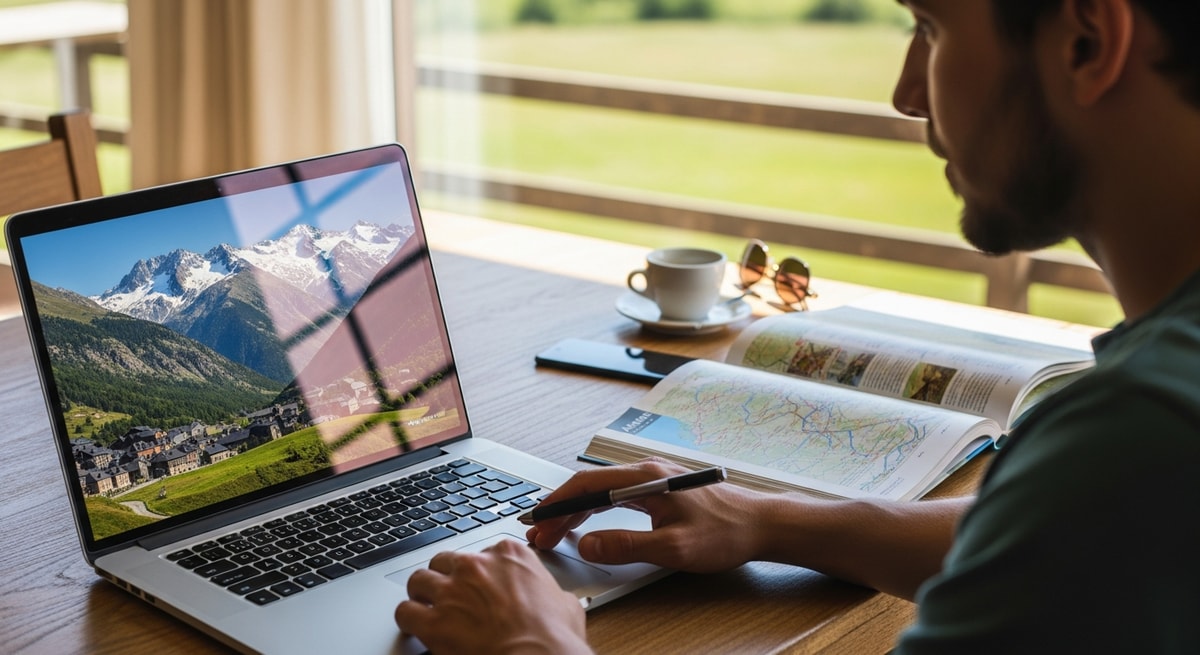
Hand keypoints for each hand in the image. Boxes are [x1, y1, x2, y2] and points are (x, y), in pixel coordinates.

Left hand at [394, 539, 590, 654]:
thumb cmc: (553, 638)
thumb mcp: (564, 603)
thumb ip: (548, 591)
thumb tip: (553, 599)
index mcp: (509, 555)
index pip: (482, 552)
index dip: (478, 572)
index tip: (479, 585)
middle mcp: (476, 566)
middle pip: (446, 561)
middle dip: (446, 578)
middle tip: (450, 596)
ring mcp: (452, 592)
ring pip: (419, 580)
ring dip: (422, 595)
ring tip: (426, 608)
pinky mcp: (433, 622)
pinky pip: (405, 612)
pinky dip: (408, 620)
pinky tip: (415, 628)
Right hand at [527, 457, 766, 572]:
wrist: (761, 525)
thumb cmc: (725, 532)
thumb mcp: (673, 547)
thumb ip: (627, 545)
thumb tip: (588, 544)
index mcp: (646, 478)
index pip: (587, 485)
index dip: (558, 505)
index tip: (538, 523)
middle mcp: (646, 472)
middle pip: (590, 488)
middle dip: (560, 511)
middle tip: (538, 535)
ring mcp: (653, 480)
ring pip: (601, 493)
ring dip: (575, 512)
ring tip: (554, 533)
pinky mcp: (661, 492)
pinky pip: (616, 498)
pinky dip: (594, 512)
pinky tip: (586, 524)